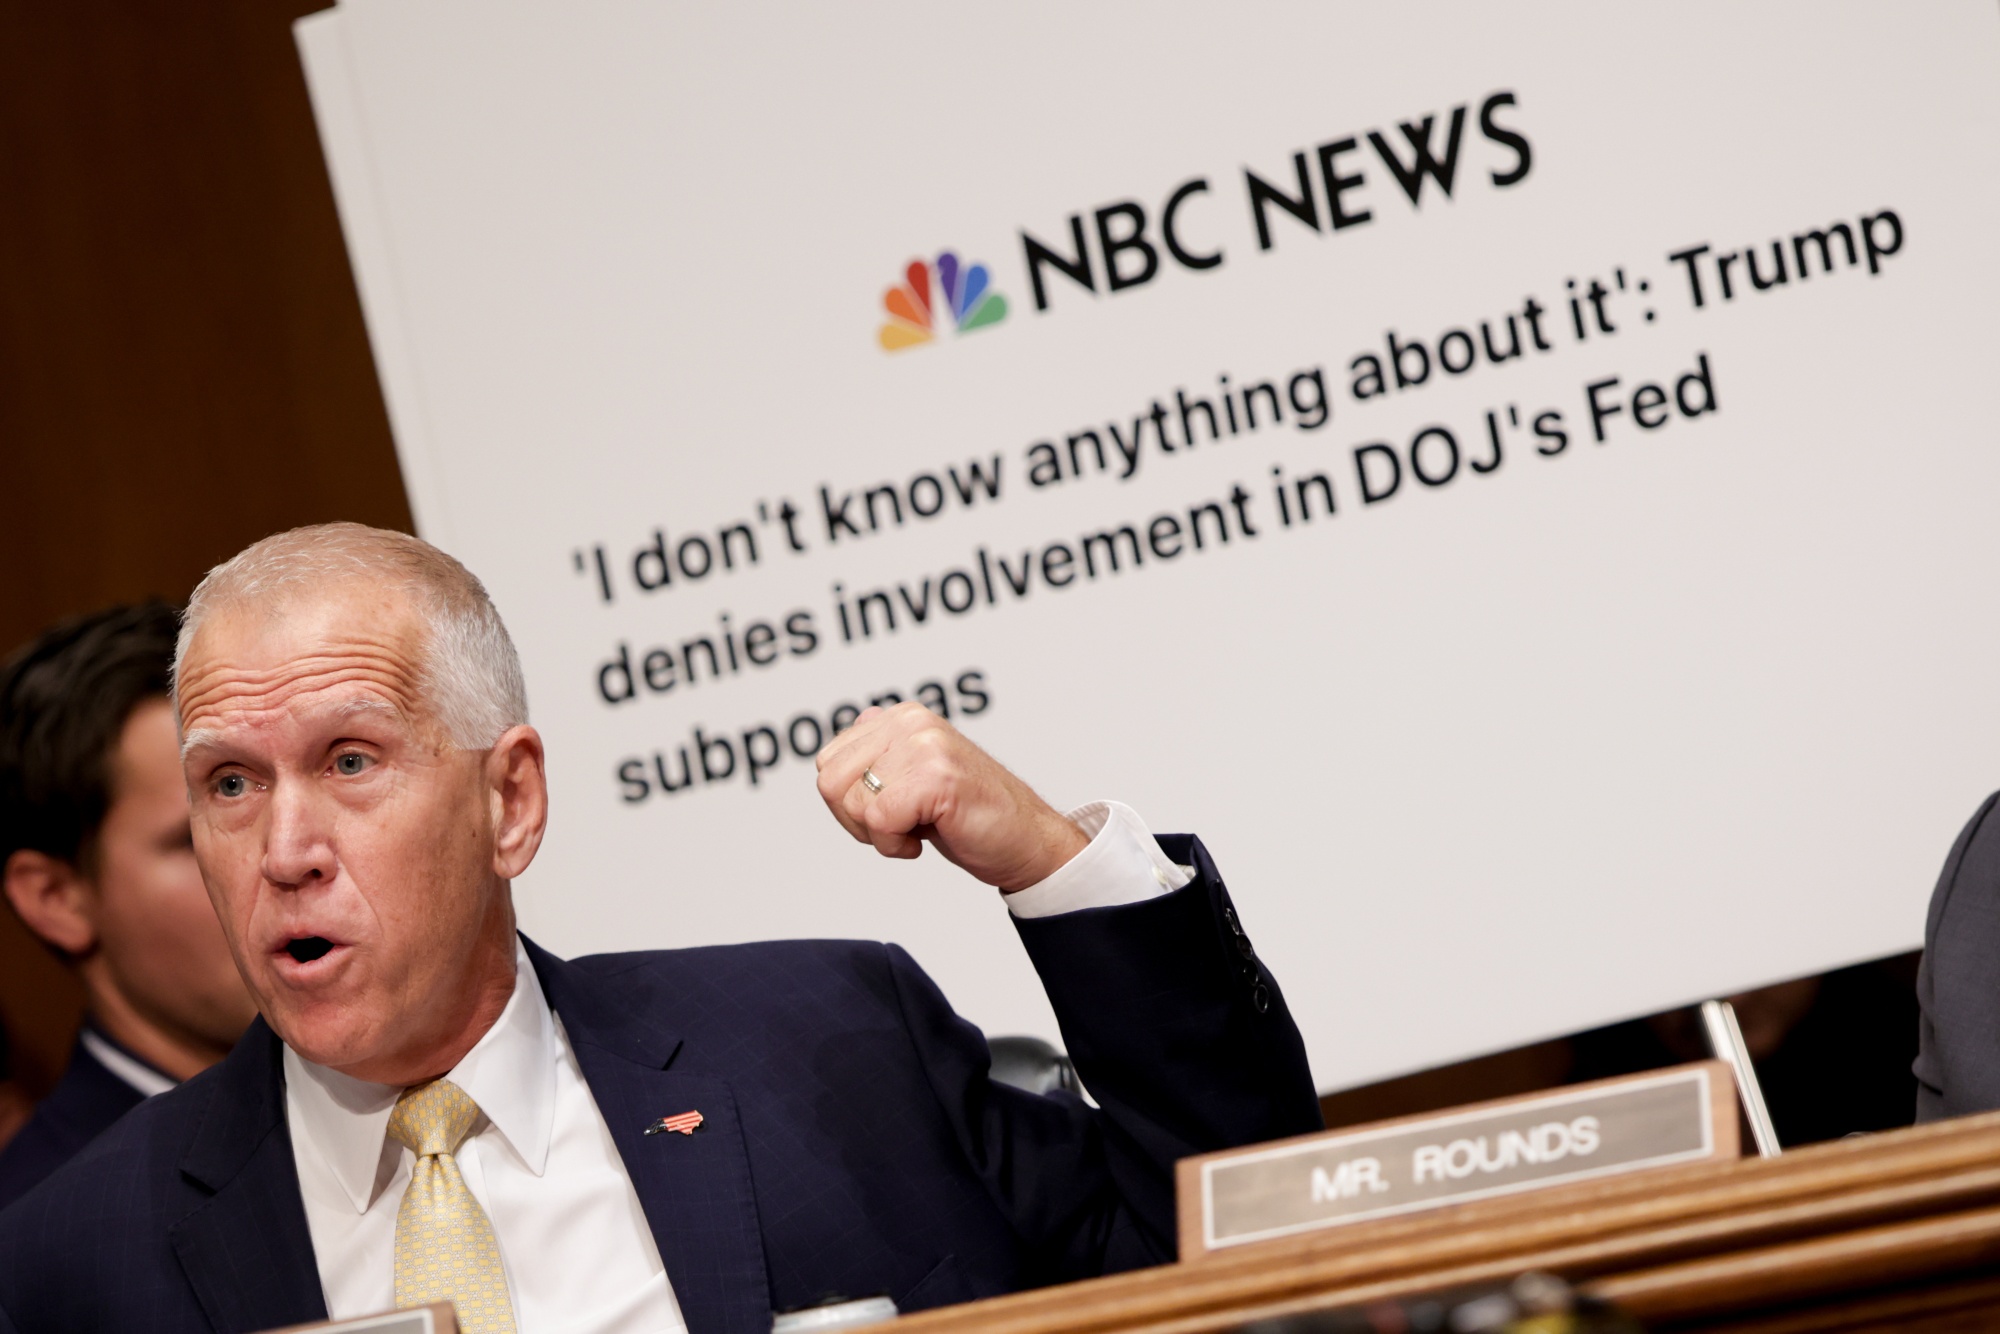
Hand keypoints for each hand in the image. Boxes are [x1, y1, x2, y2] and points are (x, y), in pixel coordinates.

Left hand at [814, 703, 1088, 892]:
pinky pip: (879, 821)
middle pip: (830, 782)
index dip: (848, 803)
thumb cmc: (972, 816)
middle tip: (898, 827)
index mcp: (901, 717)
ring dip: (879, 834)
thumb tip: (839, 746)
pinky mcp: (936, 776)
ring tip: (916, 829)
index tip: (888, 813)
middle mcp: (910, 722)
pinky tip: (924, 839)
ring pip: (853, 802)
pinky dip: (895, 845)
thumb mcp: (914, 776)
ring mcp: (924, 745)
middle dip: (857, 820)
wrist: (1026, 840)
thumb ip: (880, 754)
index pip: (828, 762)